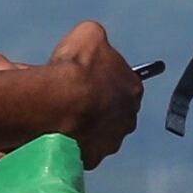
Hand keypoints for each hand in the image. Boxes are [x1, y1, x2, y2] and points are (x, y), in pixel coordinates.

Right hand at [43, 20, 142, 165]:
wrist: (60, 103)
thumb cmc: (77, 66)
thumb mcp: (89, 34)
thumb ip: (96, 37)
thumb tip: (93, 39)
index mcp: (133, 88)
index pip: (124, 83)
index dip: (104, 80)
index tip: (88, 78)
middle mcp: (129, 118)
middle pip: (113, 112)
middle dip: (97, 106)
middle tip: (74, 98)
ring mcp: (111, 142)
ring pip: (99, 133)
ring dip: (86, 126)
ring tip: (62, 117)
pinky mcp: (92, 158)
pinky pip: (82, 151)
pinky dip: (72, 144)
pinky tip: (58, 134)